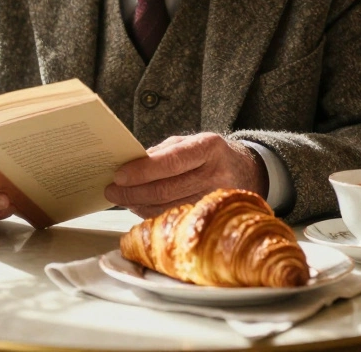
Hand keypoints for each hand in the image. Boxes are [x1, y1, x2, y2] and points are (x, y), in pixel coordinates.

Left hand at [104, 133, 267, 218]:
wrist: (248, 171)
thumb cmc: (211, 155)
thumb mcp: (192, 142)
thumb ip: (162, 152)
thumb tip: (129, 165)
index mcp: (209, 147)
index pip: (171, 161)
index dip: (142, 170)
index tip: (118, 175)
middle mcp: (215, 174)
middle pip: (166, 189)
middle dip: (132, 191)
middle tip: (111, 191)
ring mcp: (216, 199)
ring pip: (168, 207)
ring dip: (138, 204)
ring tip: (122, 198)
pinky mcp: (212, 216)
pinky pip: (175, 218)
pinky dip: (152, 213)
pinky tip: (139, 206)